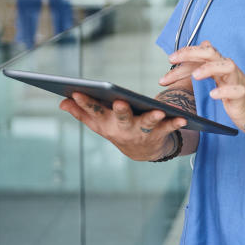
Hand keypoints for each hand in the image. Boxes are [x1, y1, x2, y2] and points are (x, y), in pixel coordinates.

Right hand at [59, 93, 187, 160]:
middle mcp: (124, 129)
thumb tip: (62, 102)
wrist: (142, 152)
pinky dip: (175, 123)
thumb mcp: (99, 123)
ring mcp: (142, 132)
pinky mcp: (160, 133)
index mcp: (107, 124)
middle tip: (119, 101)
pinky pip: (169, 127)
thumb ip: (81, 112)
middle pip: (121, 118)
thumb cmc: (117, 129)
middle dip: (120, 111)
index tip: (76, 91)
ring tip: (158, 110)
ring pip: (147, 124)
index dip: (85, 103)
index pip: (94, 112)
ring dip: (152, 118)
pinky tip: (182, 117)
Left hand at [161, 41, 244, 136]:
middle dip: (191, 53)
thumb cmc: (239, 98)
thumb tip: (201, 45)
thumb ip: (208, 65)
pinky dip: (224, 91)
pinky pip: (236, 91)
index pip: (202, 53)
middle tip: (172, 59)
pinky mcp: (243, 97)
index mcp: (220, 67)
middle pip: (211, 53)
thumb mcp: (221, 79)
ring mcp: (237, 82)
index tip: (169, 59)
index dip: (185, 54)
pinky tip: (213, 94)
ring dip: (209, 68)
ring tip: (195, 76)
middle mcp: (229, 70)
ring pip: (227, 66)